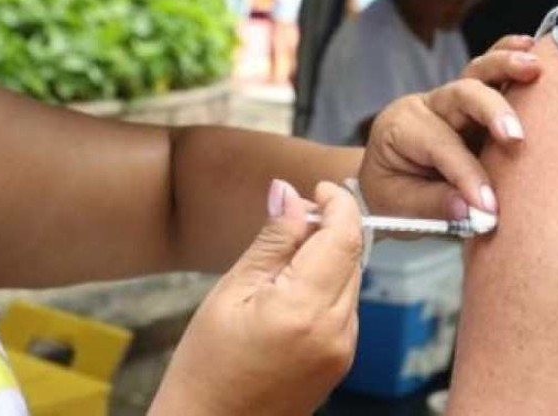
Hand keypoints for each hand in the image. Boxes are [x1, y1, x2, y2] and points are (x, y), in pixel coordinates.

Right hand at [150, 180, 363, 415]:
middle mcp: (335, 330)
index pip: (345, 237)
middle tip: (294, 218)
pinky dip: (327, 288)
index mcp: (304, 309)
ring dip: (328, 259)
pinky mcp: (343, 360)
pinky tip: (291, 294)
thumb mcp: (231, 291)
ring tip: (283, 263)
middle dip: (331, 228)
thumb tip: (289, 193)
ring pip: (352, 280)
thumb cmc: (205, 367)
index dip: (338, 204)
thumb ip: (271, 240)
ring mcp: (344, 349)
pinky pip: (346, 307)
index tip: (320, 189)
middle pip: (352, 256)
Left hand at [359, 34, 539, 219]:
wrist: (386, 181)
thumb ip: (435, 206)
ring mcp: (451, 98)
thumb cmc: (392, 194)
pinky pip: (489, 72)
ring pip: (478, 72)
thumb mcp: (399, 208)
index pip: (441, 146)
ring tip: (534, 67)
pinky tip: (531, 46)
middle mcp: (426, 105)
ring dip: (506, 67)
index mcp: (401, 128)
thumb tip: (475, 211)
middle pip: (461, 95)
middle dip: (491, 112)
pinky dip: (508, 57)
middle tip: (516, 137)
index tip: (489, 207)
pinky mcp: (473, 101)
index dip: (468, 175)